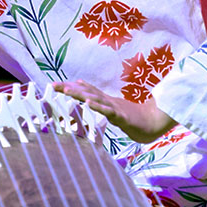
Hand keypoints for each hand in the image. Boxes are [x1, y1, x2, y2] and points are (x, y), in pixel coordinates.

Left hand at [53, 79, 175, 142]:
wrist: (154, 122)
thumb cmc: (133, 117)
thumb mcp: (113, 110)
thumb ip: (101, 103)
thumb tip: (87, 96)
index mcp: (104, 100)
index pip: (84, 91)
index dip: (70, 87)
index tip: (54, 85)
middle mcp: (107, 101)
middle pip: (86, 92)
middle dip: (69, 88)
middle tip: (53, 85)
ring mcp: (114, 107)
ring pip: (95, 99)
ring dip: (80, 94)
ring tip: (66, 90)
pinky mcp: (122, 117)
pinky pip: (108, 111)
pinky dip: (97, 106)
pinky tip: (87, 103)